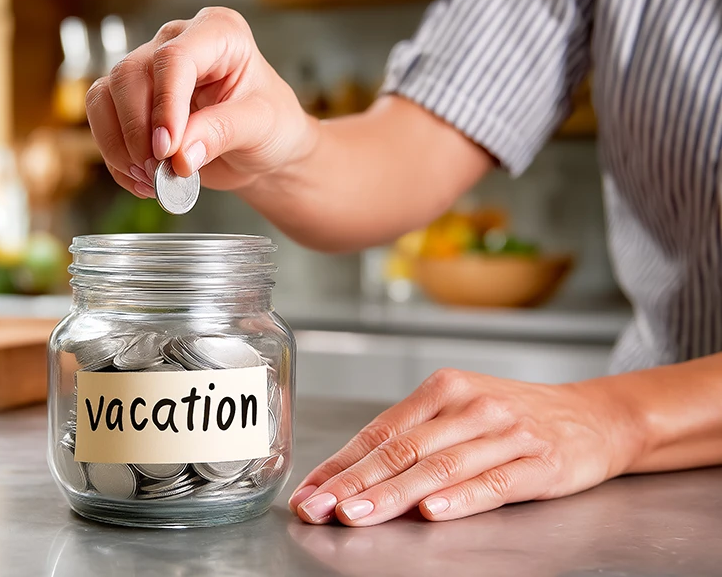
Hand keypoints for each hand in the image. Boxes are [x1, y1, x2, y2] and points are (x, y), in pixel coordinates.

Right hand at [85, 7, 316, 198]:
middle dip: (139, 130)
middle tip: (160, 170)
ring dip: (120, 145)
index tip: (168, 148)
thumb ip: (222, 133)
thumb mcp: (261, 127)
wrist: (261, 151)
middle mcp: (177, 43)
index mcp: (218, 33)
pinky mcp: (130, 101)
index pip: (176, 57)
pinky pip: (103, 121)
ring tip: (151, 178)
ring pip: (106, 95)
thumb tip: (180, 154)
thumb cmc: (270, 126)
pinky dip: (115, 157)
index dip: (165, 104)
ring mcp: (149, 70)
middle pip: (131, 74)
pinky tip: (141, 181)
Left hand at [288, 369, 644, 525]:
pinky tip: (432, 511)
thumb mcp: (459, 413)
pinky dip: (461, 497)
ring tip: (358, 514)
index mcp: (442, 389)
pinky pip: (494, 482)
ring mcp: (506, 432)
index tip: (308, 493)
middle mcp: (470, 406)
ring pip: (439, 466)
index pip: (380, 431)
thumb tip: (352, 477)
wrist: (596, 416)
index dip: (340, 465)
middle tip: (319, 508)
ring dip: (394, 494)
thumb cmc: (513, 417)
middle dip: (354, 483)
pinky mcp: (540, 461)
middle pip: (402, 449)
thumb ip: (413, 439)